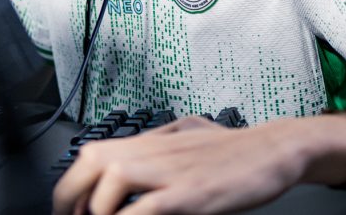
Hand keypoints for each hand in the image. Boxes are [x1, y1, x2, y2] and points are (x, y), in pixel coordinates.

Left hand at [53, 116, 307, 214]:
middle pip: (90, 162)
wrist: (274, 149)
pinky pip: (147, 207)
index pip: (91, 154)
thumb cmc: (233, 149)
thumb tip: (130, 157)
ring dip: (99, 210)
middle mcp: (153, 150)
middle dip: (72, 196)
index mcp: (149, 142)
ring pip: (111, 181)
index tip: (70, 208)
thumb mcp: (186, 138)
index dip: (72, 184)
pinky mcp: (190, 192)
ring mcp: (171, 170)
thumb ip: (156, 148)